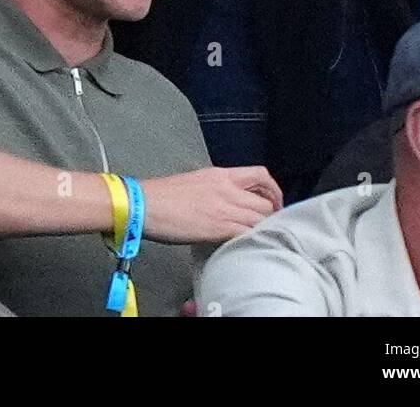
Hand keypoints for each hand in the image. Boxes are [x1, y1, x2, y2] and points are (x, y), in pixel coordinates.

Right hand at [141, 166, 281, 243]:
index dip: (273, 189)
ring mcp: (225, 208)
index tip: (272, 202)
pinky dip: (252, 240)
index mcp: (221, 175)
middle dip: (271, 215)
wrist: (146, 204)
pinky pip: (248, 233)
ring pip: (262, 218)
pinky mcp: (220, 227)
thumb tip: (227, 202)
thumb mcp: (195, 182)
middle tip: (267, 226)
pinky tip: (245, 245)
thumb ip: (216, 189)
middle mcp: (227, 188)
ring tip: (256, 237)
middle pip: (266, 201)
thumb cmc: (164, 195)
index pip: (260, 174)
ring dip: (263, 229)